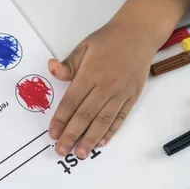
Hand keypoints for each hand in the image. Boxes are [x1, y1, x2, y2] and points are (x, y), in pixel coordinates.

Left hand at [46, 0, 189, 156]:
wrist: (138, 34)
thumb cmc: (108, 40)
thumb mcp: (84, 46)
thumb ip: (68, 64)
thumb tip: (51, 70)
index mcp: (91, 74)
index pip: (72, 101)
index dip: (61, 119)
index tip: (52, 133)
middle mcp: (106, 87)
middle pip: (86, 115)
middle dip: (72, 135)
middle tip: (61, 150)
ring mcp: (121, 94)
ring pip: (103, 121)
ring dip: (90, 139)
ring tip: (80, 154)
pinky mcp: (132, 97)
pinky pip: (120, 118)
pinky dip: (110, 132)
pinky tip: (101, 142)